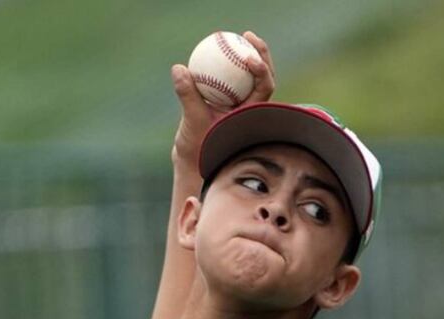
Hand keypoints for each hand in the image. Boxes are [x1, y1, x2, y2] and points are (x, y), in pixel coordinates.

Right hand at [170, 30, 276, 167]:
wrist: (196, 159)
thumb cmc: (198, 146)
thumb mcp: (192, 120)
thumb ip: (188, 95)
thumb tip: (179, 69)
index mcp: (252, 114)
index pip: (264, 88)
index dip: (262, 70)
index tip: (249, 58)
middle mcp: (251, 107)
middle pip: (264, 76)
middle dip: (261, 53)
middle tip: (248, 35)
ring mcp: (243, 104)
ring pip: (251, 76)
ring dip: (249, 54)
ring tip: (239, 35)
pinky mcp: (231, 101)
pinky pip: (234, 78)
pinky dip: (231, 63)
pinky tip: (221, 49)